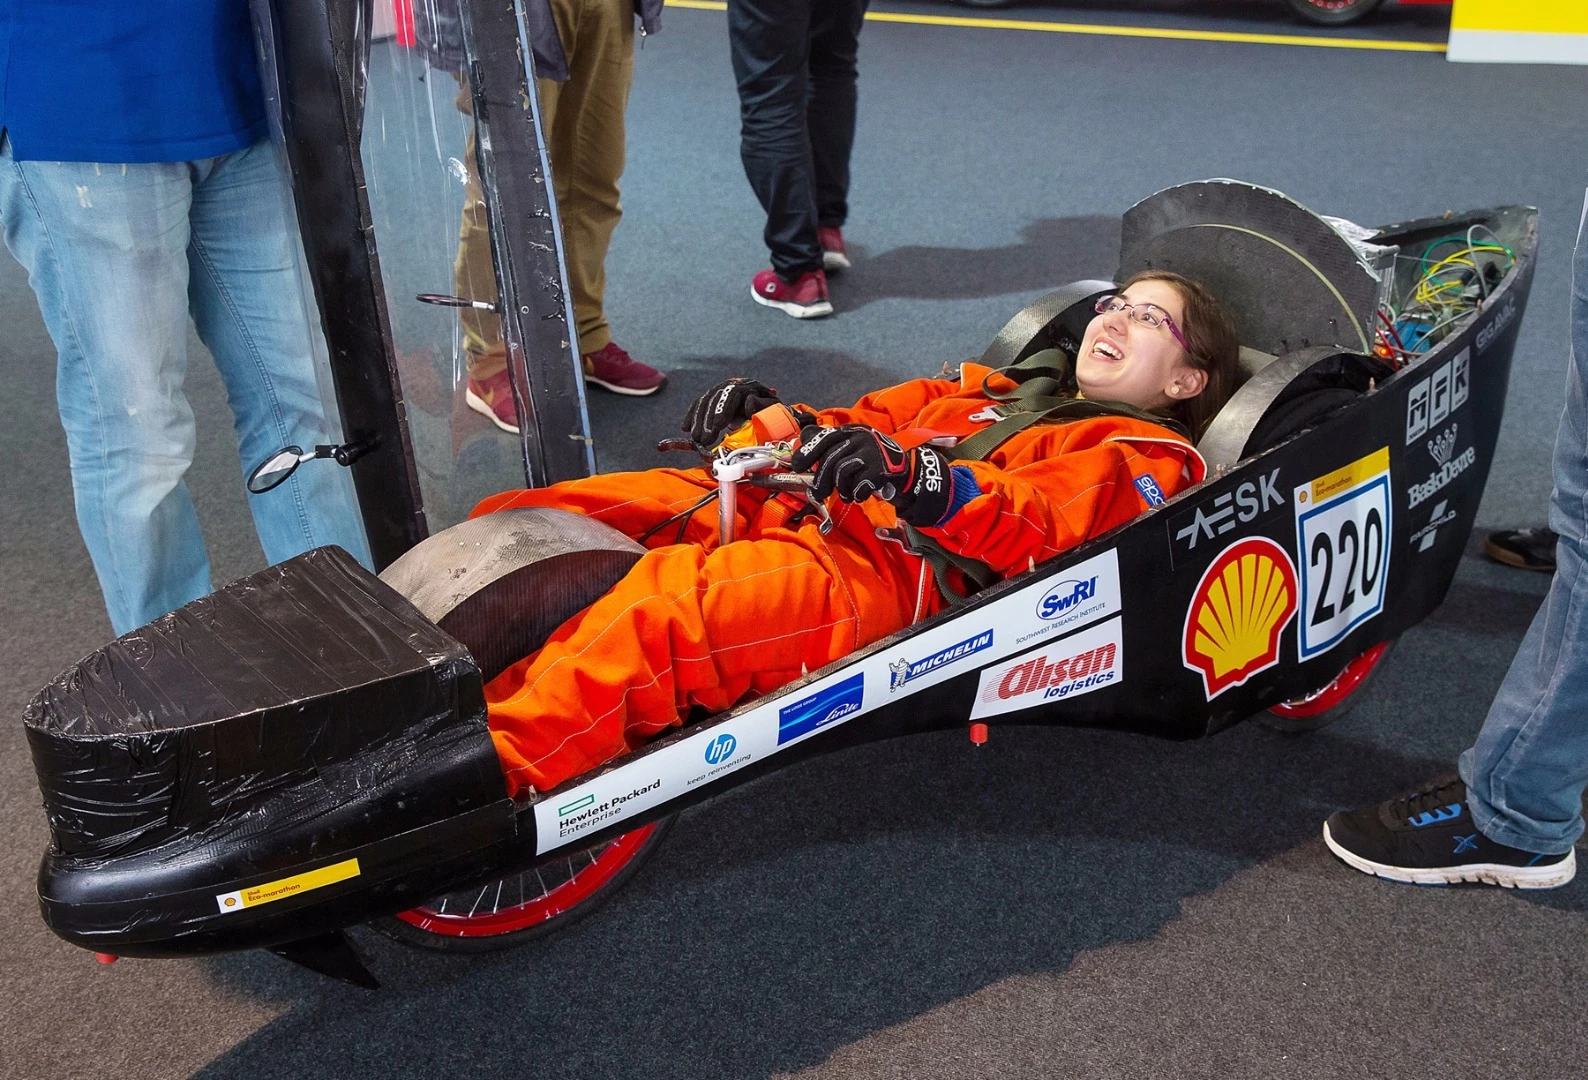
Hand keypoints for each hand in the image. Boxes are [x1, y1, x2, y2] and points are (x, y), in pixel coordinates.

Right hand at [682, 378, 780, 450]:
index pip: (730, 395)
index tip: (716, 428)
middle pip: (714, 399)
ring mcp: (721, 390)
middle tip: (703, 439)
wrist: (770, 409)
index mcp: (747, 386)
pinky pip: (699, 405)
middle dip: (707, 420)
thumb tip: (748, 402)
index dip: (721, 411)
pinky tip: (685, 429)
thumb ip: (762, 405)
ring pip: (704, 402)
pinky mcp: (713, 398)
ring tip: (696, 438)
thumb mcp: (772, 409)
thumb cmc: (772, 412)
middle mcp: (731, 384)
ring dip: (697, 421)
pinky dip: (691, 417)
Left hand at [790, 424, 952, 525]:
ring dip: (842, 489)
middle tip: (817, 493)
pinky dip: (856, 494)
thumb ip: (829, 443)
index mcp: (851, 431)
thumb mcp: (852, 446)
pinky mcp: (880, 470)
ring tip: (847, 494)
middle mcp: (861, 438)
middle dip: (821, 480)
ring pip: (842, 474)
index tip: (798, 465)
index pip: (824, 438)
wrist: (904, 470)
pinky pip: (857, 486)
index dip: (808, 452)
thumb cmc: (871, 460)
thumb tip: (803, 435)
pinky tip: (860, 494)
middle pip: (831, 460)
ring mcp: (871, 453)